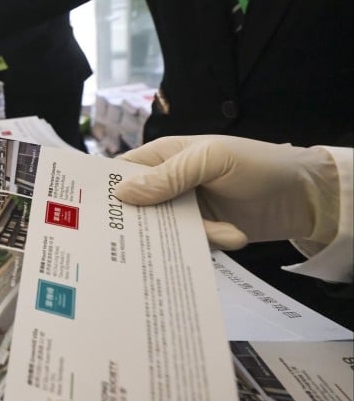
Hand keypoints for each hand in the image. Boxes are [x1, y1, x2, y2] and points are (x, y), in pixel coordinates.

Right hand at [115, 135, 339, 249]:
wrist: (305, 196)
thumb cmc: (258, 163)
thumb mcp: (212, 160)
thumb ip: (169, 176)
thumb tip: (123, 193)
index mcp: (163, 156)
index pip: (122, 171)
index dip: (107, 190)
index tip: (96, 213)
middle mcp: (169, 183)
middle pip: (137, 207)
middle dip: (142, 223)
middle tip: (144, 238)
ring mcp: (185, 209)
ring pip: (163, 231)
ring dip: (189, 235)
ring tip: (223, 232)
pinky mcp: (203, 231)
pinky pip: (188, 244)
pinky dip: (210, 242)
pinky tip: (234, 235)